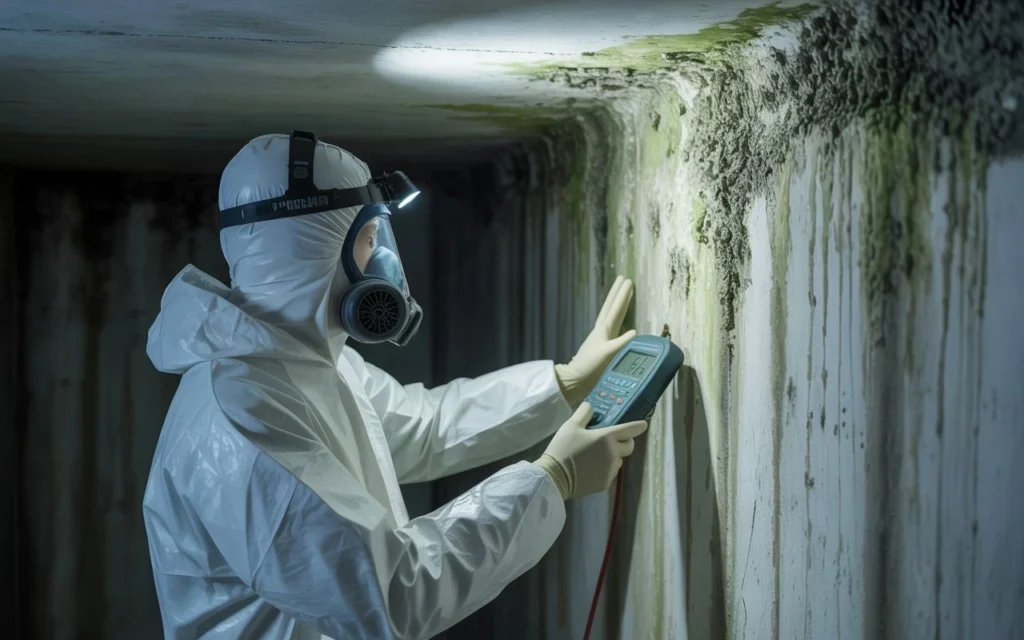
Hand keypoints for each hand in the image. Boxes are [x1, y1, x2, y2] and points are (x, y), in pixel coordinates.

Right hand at [532, 403, 647, 499]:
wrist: (554, 476)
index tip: (644, 425)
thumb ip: (583, 413)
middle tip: (612, 440)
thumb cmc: (563, 448)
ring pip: (618, 460)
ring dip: (612, 456)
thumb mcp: (570, 426)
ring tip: (594, 456)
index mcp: (606, 437)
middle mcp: (613, 454)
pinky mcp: (605, 483)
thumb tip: (591, 406)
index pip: (630, 430)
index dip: (638, 426)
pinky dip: (604, 469)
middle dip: (625, 442)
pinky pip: (610, 472)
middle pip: (629, 447)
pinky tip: (589, 468)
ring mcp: (610, 470)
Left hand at [555, 275, 636, 405]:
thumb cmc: (590, 366)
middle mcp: (603, 330)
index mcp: (603, 329)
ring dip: (618, 303)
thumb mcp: (606, 353)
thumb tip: (635, 331)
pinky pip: (614, 327)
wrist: (577, 379)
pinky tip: (624, 322)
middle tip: (624, 279)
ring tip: (624, 294)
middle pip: (611, 307)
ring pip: (612, 315)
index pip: (615, 308)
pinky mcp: (603, 345)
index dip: (622, 295)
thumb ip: (620, 342)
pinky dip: (620, 320)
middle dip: (618, 293)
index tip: (627, 281)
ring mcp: (602, 337)